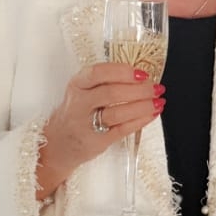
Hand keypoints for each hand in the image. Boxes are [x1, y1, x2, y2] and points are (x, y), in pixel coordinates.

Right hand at [37, 63, 164, 200]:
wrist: (57, 144)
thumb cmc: (76, 113)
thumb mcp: (82, 92)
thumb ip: (104, 83)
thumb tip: (140, 76)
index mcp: (76, 85)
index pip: (99, 73)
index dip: (123, 72)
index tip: (142, 73)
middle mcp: (78, 104)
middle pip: (112, 93)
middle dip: (139, 90)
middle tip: (156, 88)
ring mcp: (86, 124)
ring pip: (118, 112)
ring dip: (143, 106)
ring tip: (158, 101)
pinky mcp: (96, 141)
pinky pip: (122, 129)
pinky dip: (140, 121)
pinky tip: (151, 114)